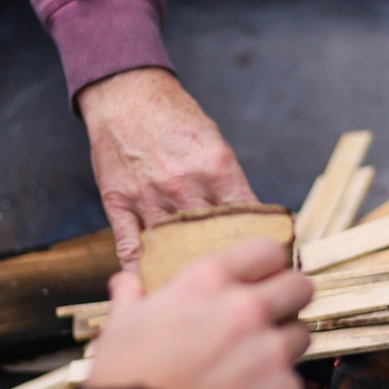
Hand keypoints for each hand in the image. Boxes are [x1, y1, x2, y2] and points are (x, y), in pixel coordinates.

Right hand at [78, 67, 257, 270]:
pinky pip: (130, 246)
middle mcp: (185, 185)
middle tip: (238, 288)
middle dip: (225, 262)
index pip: (247, 217)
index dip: (260, 243)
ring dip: (186, 270)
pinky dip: (141, 270)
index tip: (269, 263)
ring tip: (200, 295)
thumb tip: (250, 221)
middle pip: (212, 239)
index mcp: (217, 168)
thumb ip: (229, 183)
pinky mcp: (120, 202)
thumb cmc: (173, 117)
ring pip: (173, 247)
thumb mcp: (214, 143)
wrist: (127, 93)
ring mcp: (150, 196)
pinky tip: (151, 286)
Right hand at [86, 238, 313, 388]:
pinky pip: (292, 382)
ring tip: (251, 366)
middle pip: (299, 286)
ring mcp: (270, 350)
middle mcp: (247, 308)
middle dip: (290, 299)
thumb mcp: (120, 326)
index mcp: (208, 282)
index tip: (264, 277)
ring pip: (301, 335)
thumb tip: (125, 283)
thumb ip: (131, 298)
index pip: (267, 251)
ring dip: (282, 346)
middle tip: (271, 317)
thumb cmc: (128, 380)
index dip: (268, 265)